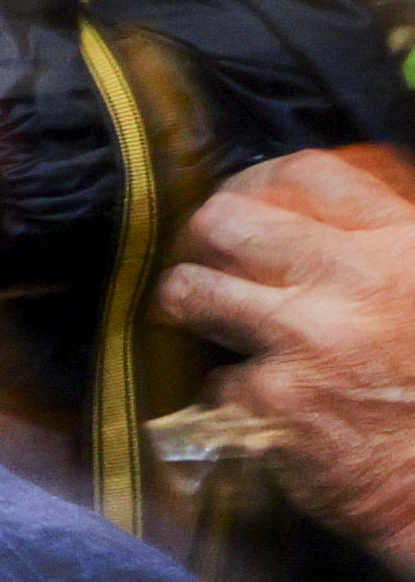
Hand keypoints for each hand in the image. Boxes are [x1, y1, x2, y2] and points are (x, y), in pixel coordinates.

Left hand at [165, 148, 414, 564]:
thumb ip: (382, 244)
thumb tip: (311, 208)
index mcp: (402, 245)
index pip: (307, 175)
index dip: (258, 183)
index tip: (244, 204)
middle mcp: (352, 279)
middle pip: (227, 219)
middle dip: (204, 239)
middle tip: (205, 260)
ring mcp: (306, 337)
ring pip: (191, 290)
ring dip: (188, 303)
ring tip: (204, 317)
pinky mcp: (271, 400)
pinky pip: (214, 378)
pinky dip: (232, 394)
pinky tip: (264, 406)